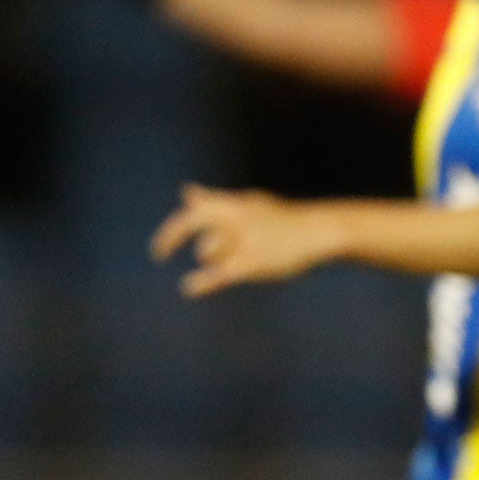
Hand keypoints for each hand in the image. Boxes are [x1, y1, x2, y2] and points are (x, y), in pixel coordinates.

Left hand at [151, 185, 337, 297]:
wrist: (320, 232)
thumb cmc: (282, 220)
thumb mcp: (248, 204)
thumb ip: (214, 200)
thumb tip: (186, 191)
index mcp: (237, 204)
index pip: (196, 211)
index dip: (172, 229)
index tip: (159, 249)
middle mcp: (239, 217)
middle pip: (195, 222)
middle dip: (171, 235)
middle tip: (159, 252)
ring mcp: (247, 239)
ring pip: (209, 250)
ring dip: (210, 259)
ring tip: (224, 264)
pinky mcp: (256, 261)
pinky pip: (221, 273)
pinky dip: (203, 282)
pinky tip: (190, 288)